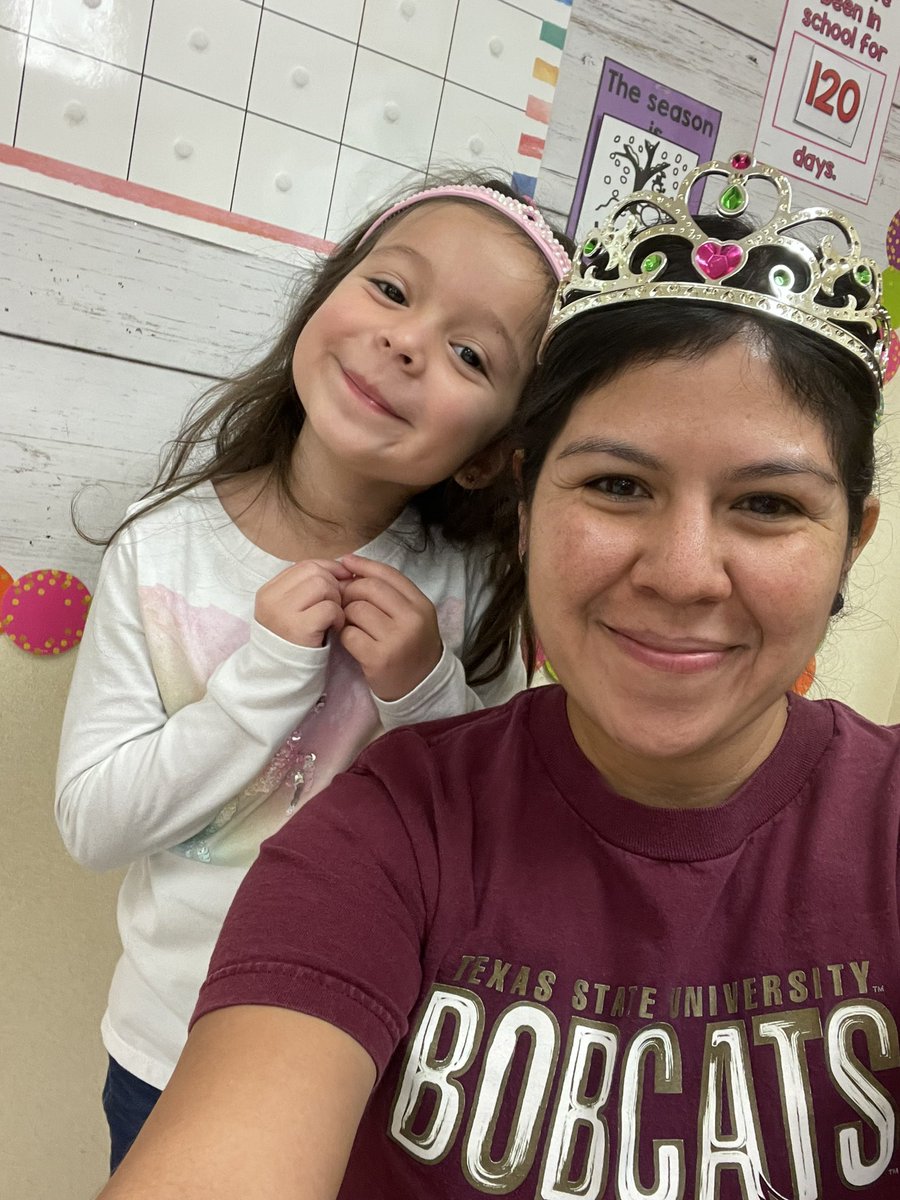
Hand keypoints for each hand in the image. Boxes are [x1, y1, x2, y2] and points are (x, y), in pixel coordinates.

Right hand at [255, 559, 353, 647]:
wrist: (281, 677)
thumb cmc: (294, 641)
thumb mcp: (292, 610)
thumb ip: (308, 587)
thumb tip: (343, 567)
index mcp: (269, 591)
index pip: (305, 565)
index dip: (329, 568)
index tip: (343, 578)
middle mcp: (272, 599)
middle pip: (315, 572)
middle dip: (334, 585)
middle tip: (336, 605)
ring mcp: (283, 613)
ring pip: (322, 586)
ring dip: (336, 600)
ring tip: (334, 617)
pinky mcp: (299, 628)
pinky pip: (329, 608)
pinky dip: (338, 616)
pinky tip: (334, 628)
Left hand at [338, 554, 442, 700]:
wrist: (420, 687)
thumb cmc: (411, 646)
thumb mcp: (413, 616)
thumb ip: (390, 594)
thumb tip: (351, 567)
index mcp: (421, 605)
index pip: (388, 574)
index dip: (363, 565)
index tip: (346, 562)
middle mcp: (412, 619)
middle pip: (368, 588)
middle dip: (349, 591)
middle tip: (344, 600)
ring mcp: (396, 639)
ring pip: (356, 610)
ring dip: (346, 614)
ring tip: (351, 623)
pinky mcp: (378, 658)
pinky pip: (349, 634)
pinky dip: (344, 635)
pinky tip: (352, 641)